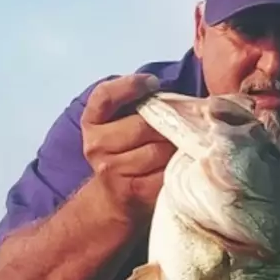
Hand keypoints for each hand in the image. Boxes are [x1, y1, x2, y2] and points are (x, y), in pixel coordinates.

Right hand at [80, 73, 176, 216]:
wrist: (113, 196)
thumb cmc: (126, 151)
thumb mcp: (120, 123)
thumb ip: (137, 103)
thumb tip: (172, 92)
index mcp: (92, 122)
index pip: (105, 96)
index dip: (129, 85)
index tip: (153, 83)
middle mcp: (96, 145)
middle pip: (143, 126)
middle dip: (169, 123)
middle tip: (187, 121)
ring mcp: (111, 170)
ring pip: (157, 150)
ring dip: (177, 146)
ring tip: (187, 143)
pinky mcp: (131, 190)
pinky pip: (164, 172)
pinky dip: (178, 166)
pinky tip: (184, 162)